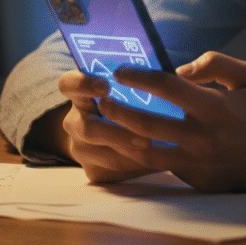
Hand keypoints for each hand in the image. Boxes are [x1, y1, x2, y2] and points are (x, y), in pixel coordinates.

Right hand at [54, 69, 159, 183]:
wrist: (113, 138)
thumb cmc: (127, 104)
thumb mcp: (125, 88)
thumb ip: (141, 82)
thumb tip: (176, 73)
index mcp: (80, 95)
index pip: (68, 85)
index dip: (83, 84)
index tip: (106, 86)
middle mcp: (75, 121)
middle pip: (88, 128)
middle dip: (118, 134)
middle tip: (146, 138)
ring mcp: (80, 148)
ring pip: (105, 155)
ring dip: (133, 154)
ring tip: (161, 151)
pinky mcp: (93, 171)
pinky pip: (115, 171)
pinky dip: (137, 166)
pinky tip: (156, 160)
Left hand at [98, 51, 245, 191]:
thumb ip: (214, 64)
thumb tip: (180, 71)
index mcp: (214, 107)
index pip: (166, 88)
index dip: (139, 76)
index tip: (120, 70)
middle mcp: (203, 137)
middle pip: (146, 124)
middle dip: (118, 110)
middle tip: (100, 99)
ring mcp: (199, 162)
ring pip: (147, 153)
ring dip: (120, 138)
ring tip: (104, 124)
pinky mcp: (199, 180)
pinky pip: (164, 168)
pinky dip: (143, 156)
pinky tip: (127, 145)